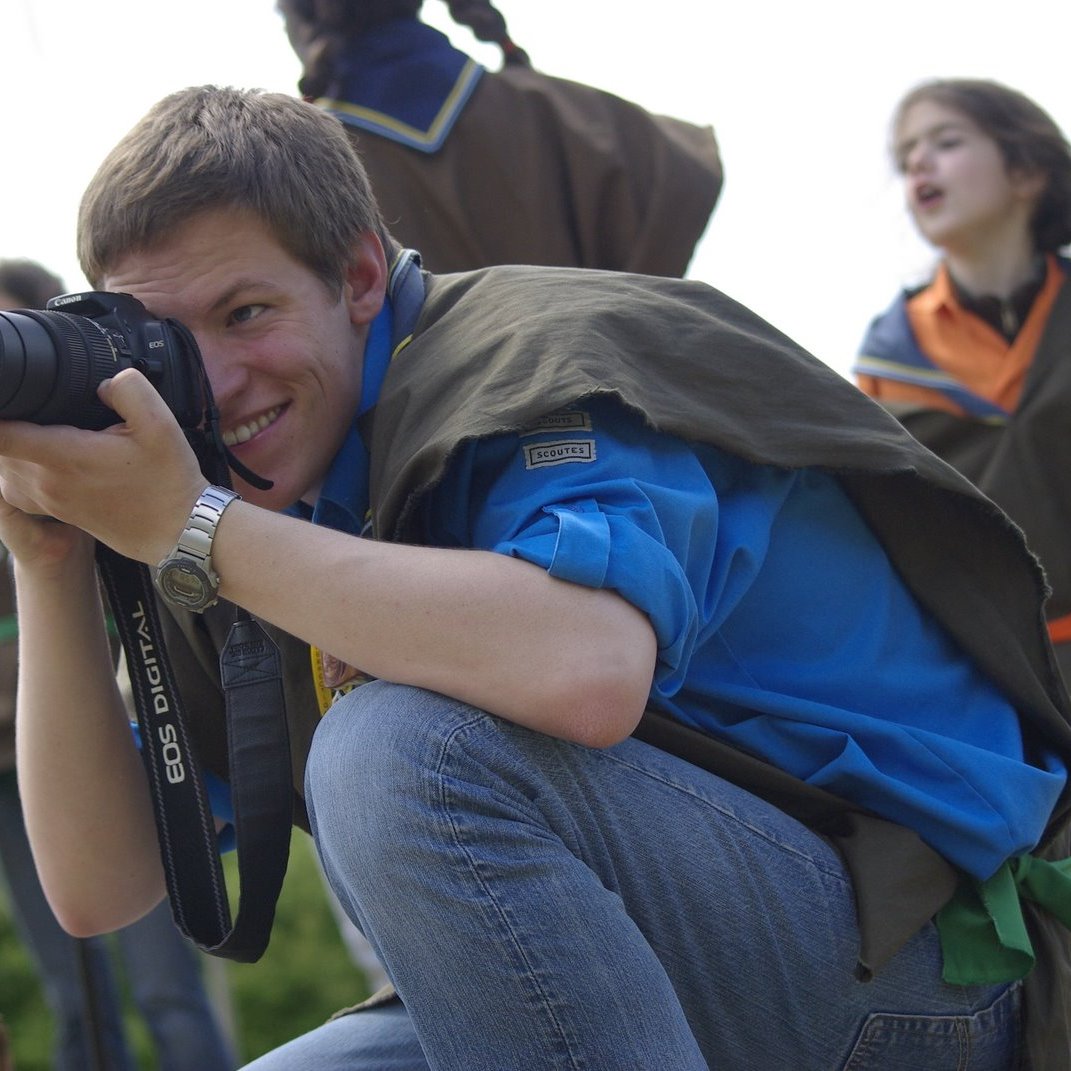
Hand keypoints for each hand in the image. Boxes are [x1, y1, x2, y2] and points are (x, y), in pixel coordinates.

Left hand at [0, 368, 206, 566]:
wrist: (178, 532)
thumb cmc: (168, 483)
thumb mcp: (160, 425)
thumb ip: (129, 389)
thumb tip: (102, 382)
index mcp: (65, 456)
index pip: (0, 434)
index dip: (0, 409)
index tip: (9, 395)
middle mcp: (47, 481)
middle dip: (10, 423)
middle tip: (33, 407)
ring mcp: (48, 500)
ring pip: (2, 467)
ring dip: (11, 447)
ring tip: (36, 428)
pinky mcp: (55, 511)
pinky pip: (13, 486)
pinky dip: (16, 468)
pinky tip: (41, 457)